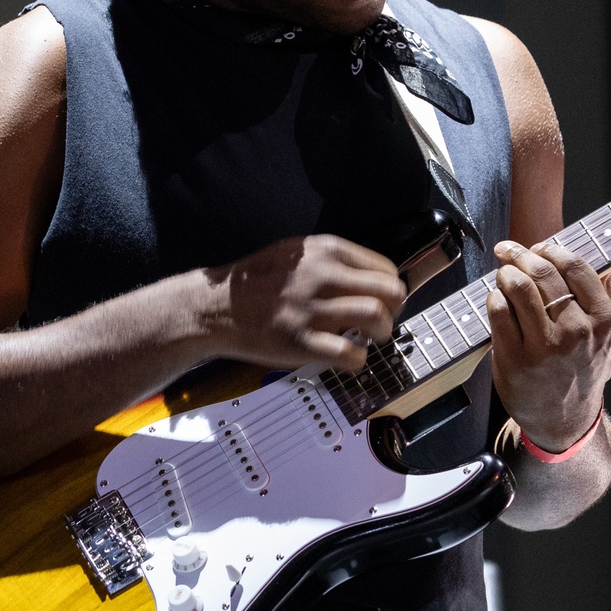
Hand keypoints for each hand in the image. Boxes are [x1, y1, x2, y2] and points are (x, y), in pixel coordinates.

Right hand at [198, 235, 406, 371]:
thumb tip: (372, 279)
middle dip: (394, 310)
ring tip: (368, 339)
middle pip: (389, 290)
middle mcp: (322, 275)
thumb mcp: (296, 254)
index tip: (383, 302)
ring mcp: (311, 309)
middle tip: (381, 322)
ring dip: (381, 332)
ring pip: (375, 317)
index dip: (391, 289)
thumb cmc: (257, 282)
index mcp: (325, 251)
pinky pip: (350, 353)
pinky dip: (358, 360)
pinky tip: (349, 358)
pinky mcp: (301, 341)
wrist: (216, 306)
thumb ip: (333, 262)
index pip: (385, 268)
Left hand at [485, 240, 610, 451]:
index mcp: (604, 322)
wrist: (564, 421)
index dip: (552, 250)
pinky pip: (499, 311)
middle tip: (509, 250)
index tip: (539, 247)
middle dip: (522, 254)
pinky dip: (494, 296)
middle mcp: (576, 332)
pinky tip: (497, 298)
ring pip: (519, 287)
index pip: (576, 268)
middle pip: (544, 274)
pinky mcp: (515, 358)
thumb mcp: (609, 341)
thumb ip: (606, 300)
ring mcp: (545, 346)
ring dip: (506, 272)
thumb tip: (605, 261)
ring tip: (503, 272)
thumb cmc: (584, 373)